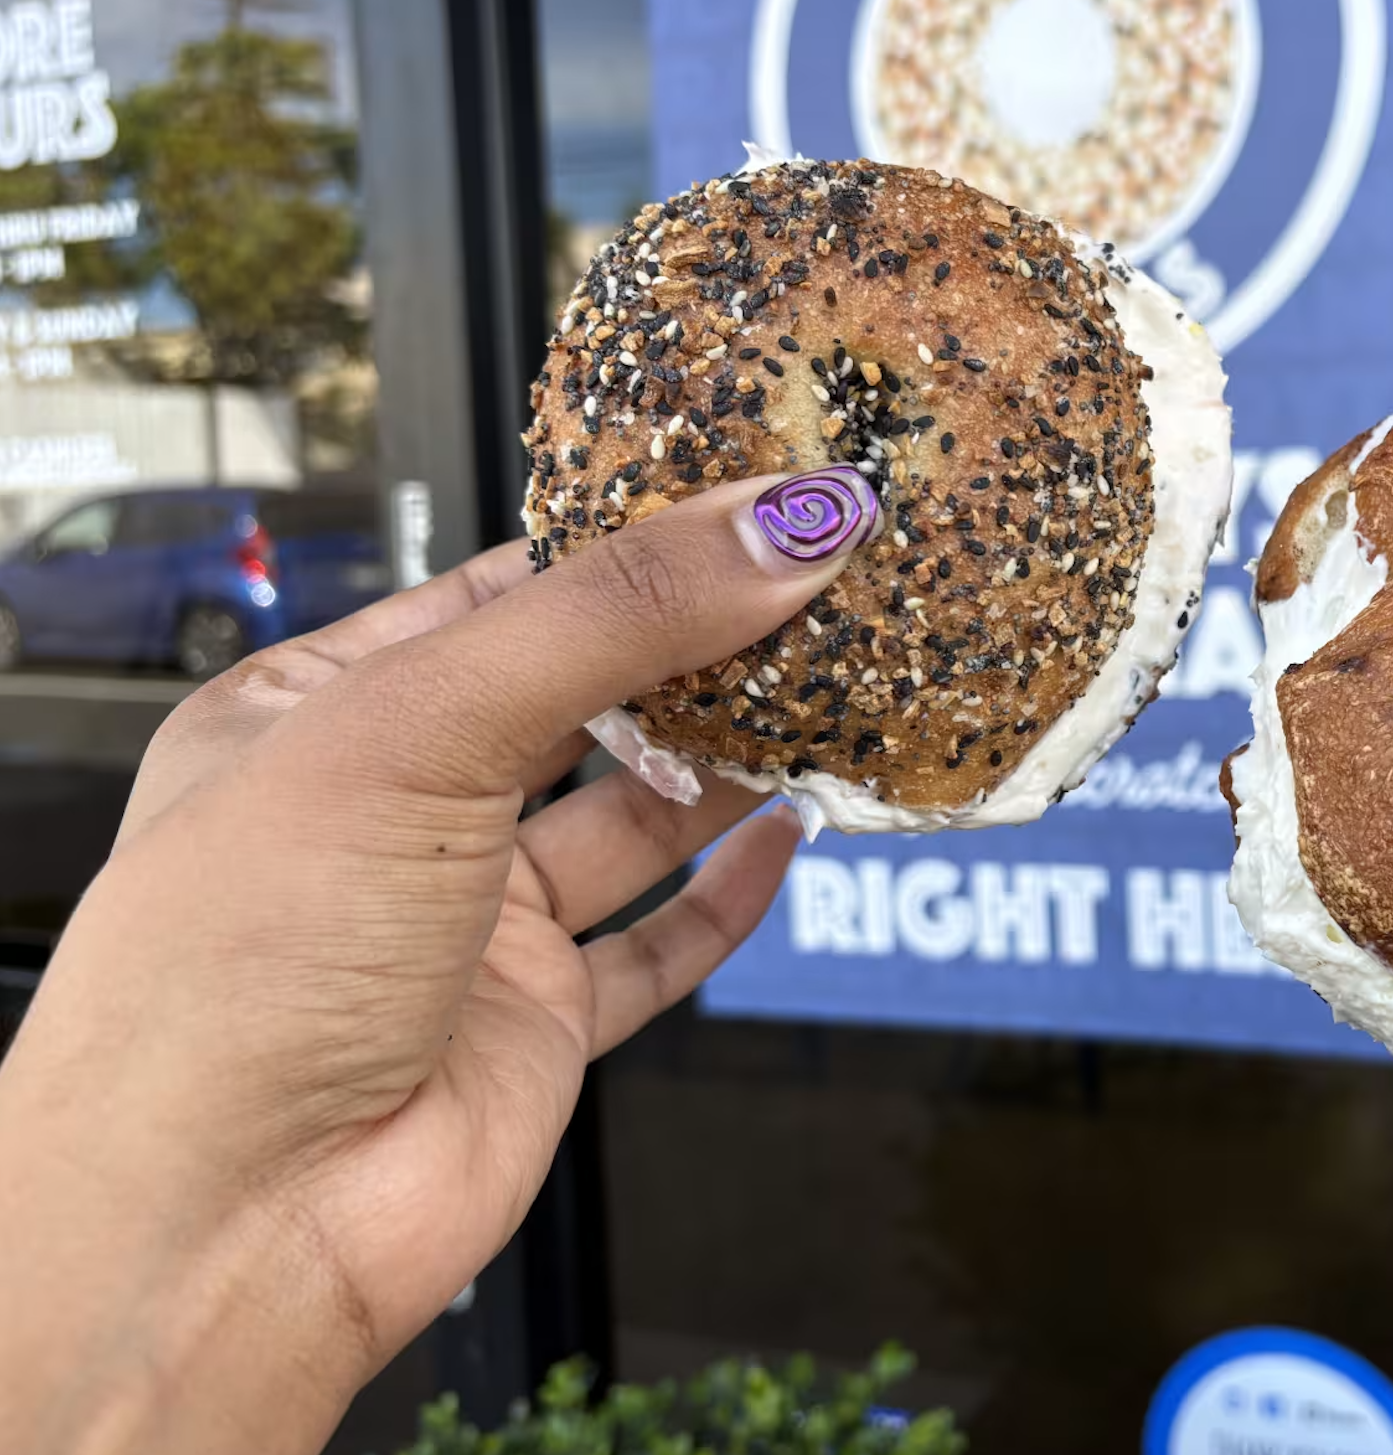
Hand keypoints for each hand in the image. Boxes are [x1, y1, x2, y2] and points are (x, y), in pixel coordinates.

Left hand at [0, 472, 866, 1454]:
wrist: (226, 1226)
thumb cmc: (240, 966)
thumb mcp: (421, 728)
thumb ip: (613, 619)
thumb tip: (784, 525)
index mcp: (317, 710)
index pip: (497, 591)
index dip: (624, 541)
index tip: (747, 498)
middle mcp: (393, 810)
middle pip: (580, 698)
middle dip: (695, 646)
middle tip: (819, 584)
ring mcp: (467, 923)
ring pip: (631, 816)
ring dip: (729, 759)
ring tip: (834, 690)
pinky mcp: (535, 1026)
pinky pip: (658, 945)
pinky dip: (732, 893)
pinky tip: (790, 835)